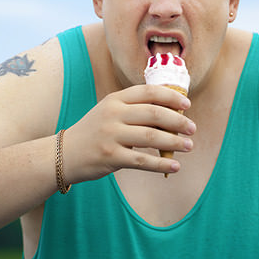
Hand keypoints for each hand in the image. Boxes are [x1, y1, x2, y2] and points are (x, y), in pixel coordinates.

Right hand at [62, 84, 195, 183]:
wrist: (65, 153)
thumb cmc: (96, 132)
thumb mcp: (110, 112)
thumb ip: (135, 109)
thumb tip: (173, 114)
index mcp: (115, 99)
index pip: (148, 92)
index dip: (171, 96)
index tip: (187, 104)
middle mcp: (113, 114)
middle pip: (154, 113)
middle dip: (178, 121)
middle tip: (192, 128)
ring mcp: (111, 135)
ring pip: (151, 136)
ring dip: (174, 142)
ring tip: (188, 146)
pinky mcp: (110, 157)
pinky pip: (142, 161)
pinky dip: (161, 164)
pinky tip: (175, 166)